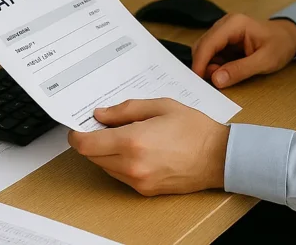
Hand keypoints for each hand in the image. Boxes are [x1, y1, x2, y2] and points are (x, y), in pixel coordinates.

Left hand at [67, 98, 228, 195]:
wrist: (218, 157)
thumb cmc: (194, 129)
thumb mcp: (160, 106)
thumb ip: (125, 110)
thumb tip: (101, 115)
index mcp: (132, 141)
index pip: (86, 144)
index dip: (77, 135)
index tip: (78, 127)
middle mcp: (131, 165)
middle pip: (92, 156)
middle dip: (93, 141)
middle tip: (104, 126)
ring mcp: (138, 181)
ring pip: (105, 167)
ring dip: (106, 153)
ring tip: (125, 136)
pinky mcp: (145, 190)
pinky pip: (121, 176)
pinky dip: (120, 163)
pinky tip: (137, 149)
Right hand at [191, 13, 295, 88]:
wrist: (288, 37)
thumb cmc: (280, 45)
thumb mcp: (265, 61)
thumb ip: (240, 70)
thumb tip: (216, 79)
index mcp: (234, 24)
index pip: (208, 43)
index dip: (200, 63)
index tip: (197, 82)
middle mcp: (225, 24)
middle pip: (203, 46)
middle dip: (204, 66)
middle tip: (214, 83)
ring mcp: (223, 31)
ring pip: (205, 50)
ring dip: (209, 66)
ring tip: (224, 78)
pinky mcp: (224, 39)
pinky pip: (212, 53)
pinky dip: (214, 65)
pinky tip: (225, 73)